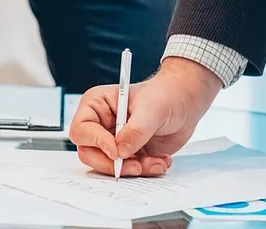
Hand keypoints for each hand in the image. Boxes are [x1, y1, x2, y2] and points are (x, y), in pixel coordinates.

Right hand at [69, 57, 221, 176]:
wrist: (184, 104)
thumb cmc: (165, 94)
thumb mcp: (151, 108)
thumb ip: (135, 129)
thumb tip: (121, 150)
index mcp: (98, 104)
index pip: (81, 129)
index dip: (96, 142)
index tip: (116, 150)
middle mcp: (101, 124)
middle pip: (89, 153)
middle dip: (112, 164)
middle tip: (135, 165)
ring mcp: (113, 140)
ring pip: (108, 166)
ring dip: (133, 169)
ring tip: (155, 161)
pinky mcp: (128, 154)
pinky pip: (127, 171)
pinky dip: (144, 171)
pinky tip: (159, 160)